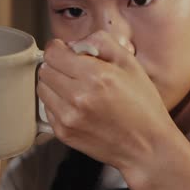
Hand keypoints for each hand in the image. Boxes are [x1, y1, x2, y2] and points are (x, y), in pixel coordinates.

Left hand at [37, 31, 176, 183]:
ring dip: (54, 84)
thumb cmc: (142, 105)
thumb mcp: (130, 64)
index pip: (53, 53)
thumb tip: (74, 44)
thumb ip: (101, 42)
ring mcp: (68, 117)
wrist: (147, 147)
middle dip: (57, 65)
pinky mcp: (63, 133)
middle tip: (73, 70)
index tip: (66, 51)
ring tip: (74, 88)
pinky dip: (56, 103)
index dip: (59, 48)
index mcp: (95, 76)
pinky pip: (47, 108)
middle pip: (45, 69)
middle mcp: (78, 97)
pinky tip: (76, 105)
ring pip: (42, 88)